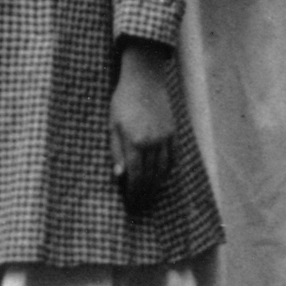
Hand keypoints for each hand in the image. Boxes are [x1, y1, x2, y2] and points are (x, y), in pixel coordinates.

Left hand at [107, 44, 185, 210]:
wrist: (144, 78)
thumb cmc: (122, 101)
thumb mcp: (112, 125)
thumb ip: (116, 151)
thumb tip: (119, 176)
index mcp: (135, 141)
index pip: (137, 176)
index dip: (134, 193)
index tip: (130, 203)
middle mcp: (153, 142)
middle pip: (151, 177)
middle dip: (145, 194)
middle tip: (139, 206)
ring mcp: (166, 137)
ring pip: (163, 170)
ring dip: (156, 186)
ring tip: (149, 196)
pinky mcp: (173, 132)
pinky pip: (173, 158)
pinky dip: (167, 171)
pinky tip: (161, 178)